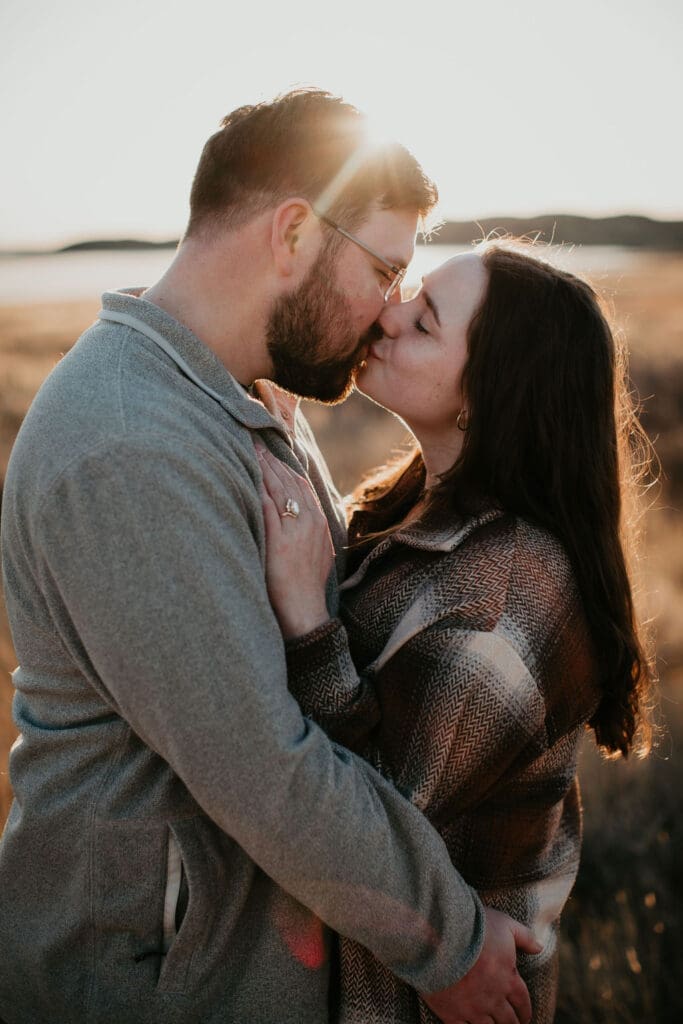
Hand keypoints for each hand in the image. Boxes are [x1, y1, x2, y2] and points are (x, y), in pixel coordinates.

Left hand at [257, 444, 334, 638]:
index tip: (269, 447)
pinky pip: (267, 509)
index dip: (283, 463)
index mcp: (318, 521)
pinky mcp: (280, 543)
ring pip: (278, 488)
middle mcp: (309, 521)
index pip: (299, 483)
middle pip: (287, 479)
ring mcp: (295, 531)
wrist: (306, 612)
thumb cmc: (304, 586)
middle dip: (270, 457)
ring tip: (247, 447)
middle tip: (253, 437)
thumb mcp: (314, 552)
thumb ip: (304, 530)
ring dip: (262, 466)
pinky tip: (245, 475)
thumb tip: (294, 515)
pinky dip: (256, 489)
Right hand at [421, 907, 541, 1023]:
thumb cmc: (475, 928)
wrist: (441, 938)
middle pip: (508, 1020)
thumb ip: (525, 937)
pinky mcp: (451, 1013)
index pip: (522, 1002)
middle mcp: (494, 999)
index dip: (525, 1011)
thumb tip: (540, 947)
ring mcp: (472, 1009)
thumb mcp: (505, 925)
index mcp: (508, 980)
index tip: (526, 1017)